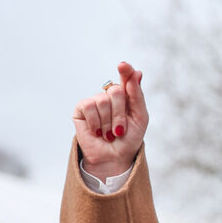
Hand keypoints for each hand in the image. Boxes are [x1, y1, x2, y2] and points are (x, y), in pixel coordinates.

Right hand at [71, 62, 149, 179]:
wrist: (114, 157)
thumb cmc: (129, 138)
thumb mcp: (140, 117)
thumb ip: (137, 95)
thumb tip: (137, 72)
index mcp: (126, 95)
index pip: (126, 77)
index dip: (126, 71)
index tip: (123, 65)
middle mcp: (110, 95)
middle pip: (115, 91)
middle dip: (120, 114)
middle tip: (120, 130)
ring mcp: (95, 100)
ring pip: (102, 101)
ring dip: (109, 122)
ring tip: (109, 134)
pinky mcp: (81, 108)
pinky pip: (89, 106)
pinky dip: (96, 122)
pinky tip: (98, 131)